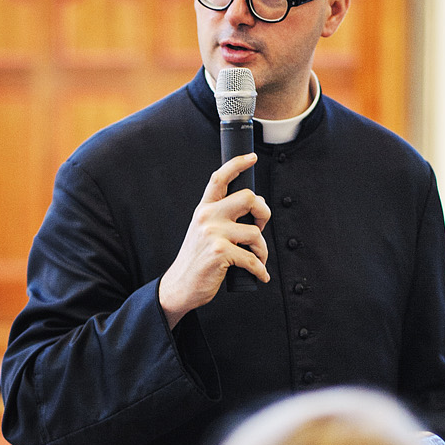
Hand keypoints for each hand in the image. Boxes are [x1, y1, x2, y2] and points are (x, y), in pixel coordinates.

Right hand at [159, 155, 269, 328]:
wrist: (180, 286)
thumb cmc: (196, 261)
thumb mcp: (203, 232)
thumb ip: (222, 219)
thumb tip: (253, 213)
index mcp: (204, 209)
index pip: (219, 178)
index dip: (237, 164)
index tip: (251, 158)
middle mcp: (207, 217)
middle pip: (248, 198)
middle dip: (264, 212)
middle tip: (261, 226)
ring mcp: (213, 234)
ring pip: (255, 232)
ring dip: (262, 249)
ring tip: (258, 258)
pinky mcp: (220, 252)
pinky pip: (252, 258)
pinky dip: (260, 269)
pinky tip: (259, 274)